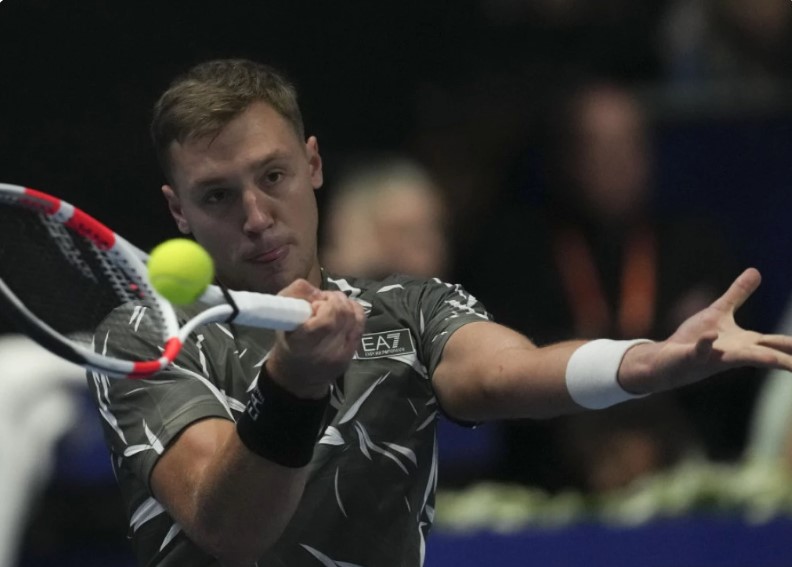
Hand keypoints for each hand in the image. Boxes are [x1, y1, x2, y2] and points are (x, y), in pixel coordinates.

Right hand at [266, 279, 364, 398]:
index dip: (326, 305)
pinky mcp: (352, 354)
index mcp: (302, 345)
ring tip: (332, 305)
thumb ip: (295, 295)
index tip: (315, 304)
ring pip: (355, 317)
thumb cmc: (288, 342)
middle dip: (335, 299)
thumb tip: (318, 290)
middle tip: (324, 300)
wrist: (299, 376)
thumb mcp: (281, 316)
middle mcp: (325, 352)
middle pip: (344, 315)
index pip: (327, 320)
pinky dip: (354, 311)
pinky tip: (344, 311)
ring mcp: (342, 355)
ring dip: (345, 303)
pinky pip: (361, 325)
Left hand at [620, 268, 791, 393]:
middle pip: (767, 355)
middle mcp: (735, 352)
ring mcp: (714, 356)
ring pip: (740, 359)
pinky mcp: (692, 357)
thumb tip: (756, 271)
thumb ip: (738, 294)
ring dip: (760, 359)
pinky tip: (711, 337)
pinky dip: (706, 344)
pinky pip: (701, 351)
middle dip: (787, 360)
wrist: (666, 358)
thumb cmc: (694, 338)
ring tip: (779, 362)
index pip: (777, 343)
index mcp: (745, 342)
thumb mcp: (720, 311)